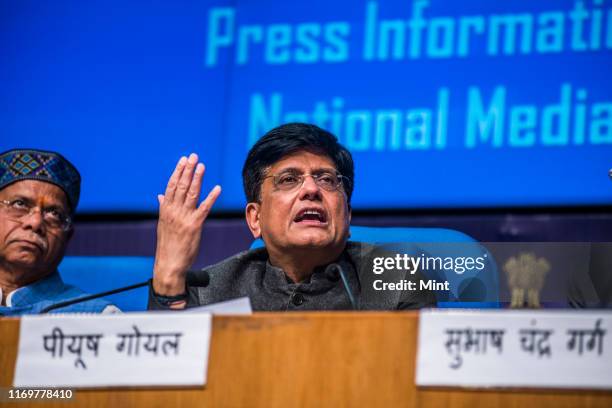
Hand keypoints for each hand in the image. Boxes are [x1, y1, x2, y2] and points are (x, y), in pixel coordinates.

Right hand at [153, 153, 220, 296]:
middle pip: (181, 186)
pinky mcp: (194, 226)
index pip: (171, 185)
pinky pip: (204, 208)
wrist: (169, 263)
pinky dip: (211, 197)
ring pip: (191, 193)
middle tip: (193, 156)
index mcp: (165, 209)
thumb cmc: (167, 244)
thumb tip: (160, 195)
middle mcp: (173, 211)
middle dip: (188, 170)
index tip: (183, 160)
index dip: (178, 171)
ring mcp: (183, 217)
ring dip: (197, 178)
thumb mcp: (163, 224)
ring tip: (202, 166)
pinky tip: (217, 188)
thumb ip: (163, 208)